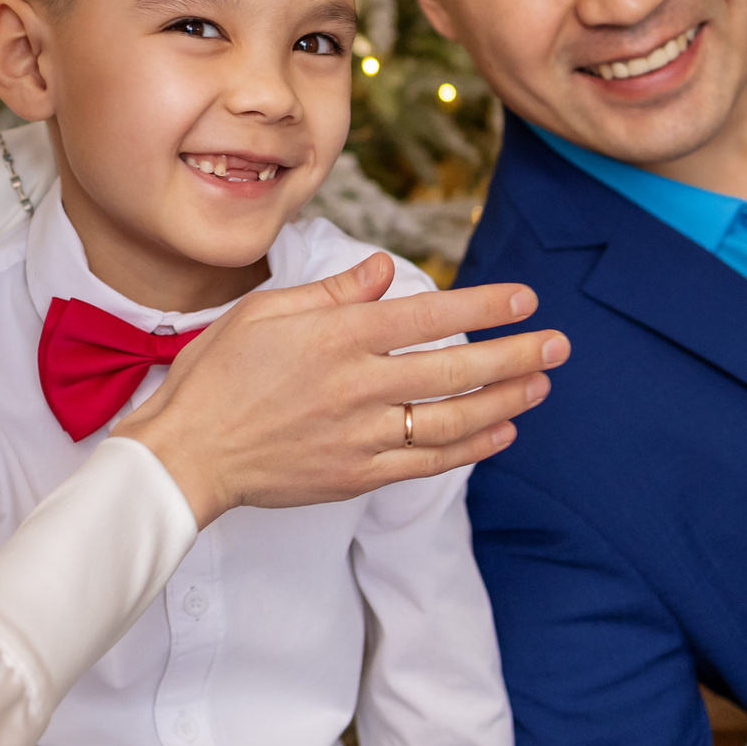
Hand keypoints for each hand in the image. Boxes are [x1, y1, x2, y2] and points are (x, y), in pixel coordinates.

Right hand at [112, 253, 566, 528]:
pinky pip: (429, 462)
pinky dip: (471, 448)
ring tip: (541, 384)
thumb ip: (334, 292)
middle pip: (455, 369)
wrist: (186, 453)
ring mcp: (361, 435)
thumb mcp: (267, 310)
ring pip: (452, 418)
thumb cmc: (217, 374)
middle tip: (560, 343)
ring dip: (505, 400)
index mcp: (337, 336)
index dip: (485, 307)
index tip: (526, 297)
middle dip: (517, 354)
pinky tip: (501, 432)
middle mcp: (357, 385)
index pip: (429, 316)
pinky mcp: (357, 474)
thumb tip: (388, 271)